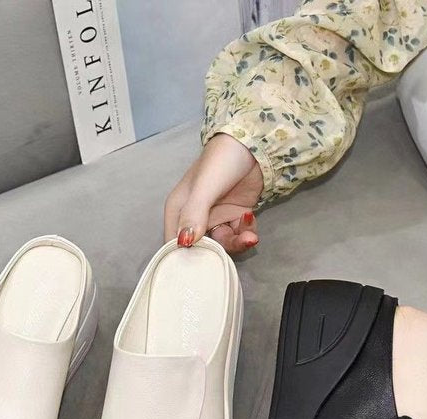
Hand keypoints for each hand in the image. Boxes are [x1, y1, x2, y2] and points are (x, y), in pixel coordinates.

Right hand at [164, 133, 263, 253]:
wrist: (253, 144)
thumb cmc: (221, 161)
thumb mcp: (204, 188)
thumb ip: (193, 215)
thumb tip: (184, 243)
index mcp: (178, 210)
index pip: (173, 243)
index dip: (184, 257)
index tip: (201, 264)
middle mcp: (194, 217)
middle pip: (201, 249)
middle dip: (218, 252)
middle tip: (234, 245)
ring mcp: (216, 217)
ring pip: (223, 244)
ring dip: (237, 243)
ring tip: (250, 236)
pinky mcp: (235, 216)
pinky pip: (239, 235)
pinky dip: (246, 232)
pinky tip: (250, 218)